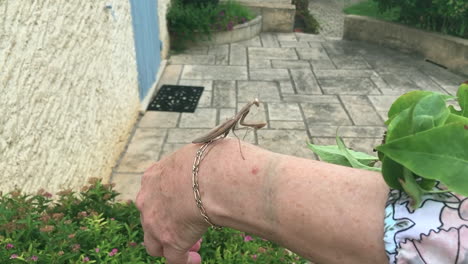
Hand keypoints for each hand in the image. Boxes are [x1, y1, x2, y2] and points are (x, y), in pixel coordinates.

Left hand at [136, 144, 208, 263]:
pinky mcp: (170, 241)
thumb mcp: (194, 154)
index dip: (167, 201)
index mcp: (152, 177)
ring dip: (169, 247)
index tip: (183, 203)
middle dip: (167, 224)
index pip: (152, 192)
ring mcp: (155, 223)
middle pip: (149, 219)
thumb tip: (212, 159)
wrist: (210, 176)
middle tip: (188, 226)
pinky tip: (195, 260)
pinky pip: (174, 259)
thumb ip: (194, 163)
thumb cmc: (210, 160)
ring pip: (154, 244)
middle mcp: (147, 201)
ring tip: (192, 248)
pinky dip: (185, 261)